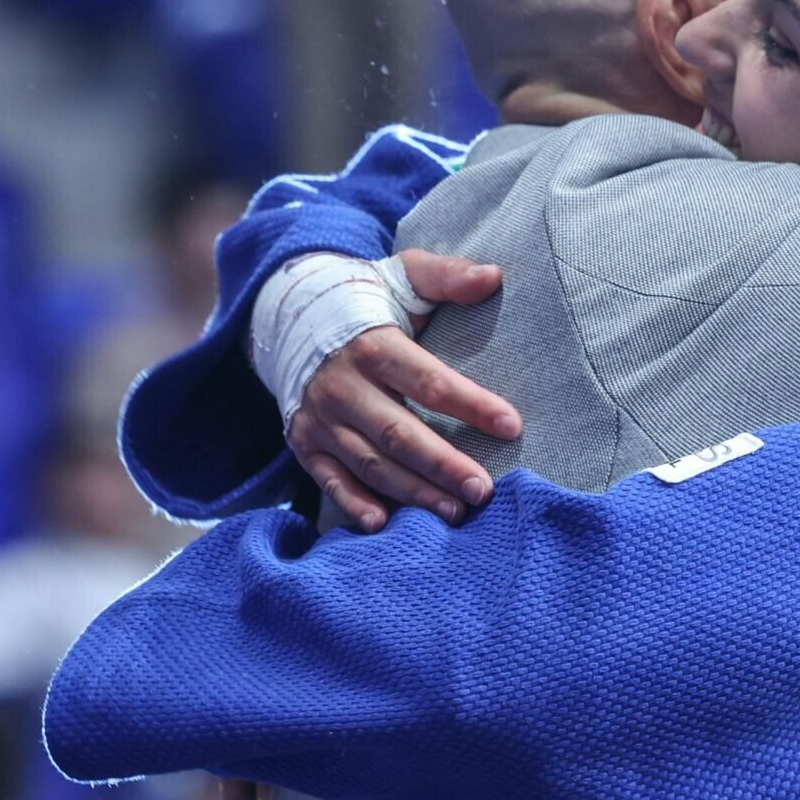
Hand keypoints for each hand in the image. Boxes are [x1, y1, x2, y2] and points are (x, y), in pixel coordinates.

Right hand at [289, 250, 521, 529]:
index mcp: (372, 344)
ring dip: (412, 492)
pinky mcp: (304, 441)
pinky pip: (328, 479)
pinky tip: (383, 524)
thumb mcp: (403, 275)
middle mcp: (342, 385)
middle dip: (443, 464)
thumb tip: (494, 276)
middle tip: (484, 489)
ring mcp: (320, 417)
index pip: (429, 380)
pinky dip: (352, 504)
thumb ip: (448, 276)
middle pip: (399, 432)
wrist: (287, 315)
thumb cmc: (365, 300)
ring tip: (455, 512)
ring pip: (370, 463)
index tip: (513, 425)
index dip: (472, 404)